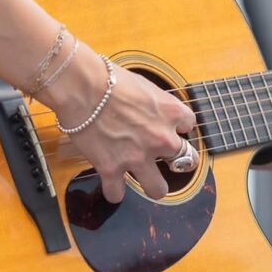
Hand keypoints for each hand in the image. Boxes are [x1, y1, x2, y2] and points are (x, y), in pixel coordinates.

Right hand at [43, 46, 197, 203]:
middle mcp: (160, 138)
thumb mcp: (143, 84)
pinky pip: (117, 194)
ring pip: (158, 189)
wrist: (82, 86)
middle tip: (163, 157)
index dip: (177, 126)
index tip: (166, 126)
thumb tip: (149, 109)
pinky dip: (113, 190)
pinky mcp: (112, 168)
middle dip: (176, 160)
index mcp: (170, 112)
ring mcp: (138, 157)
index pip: (189, 124)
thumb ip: (154, 102)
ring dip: (152, 185)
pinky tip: (110, 182)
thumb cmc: (108, 77)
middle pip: (186, 161)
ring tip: (145, 179)